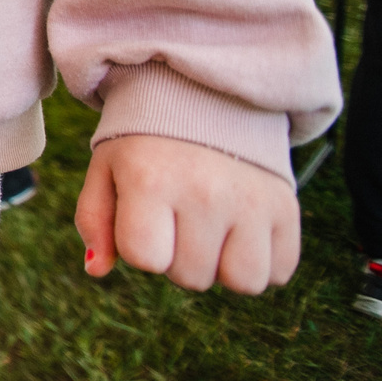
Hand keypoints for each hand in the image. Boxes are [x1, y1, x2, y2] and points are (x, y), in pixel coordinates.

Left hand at [76, 134, 300, 293]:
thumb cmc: (146, 143)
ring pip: (242, 283)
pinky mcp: (287, 207)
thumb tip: (97, 270)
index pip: (145, 259)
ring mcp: (252, 201)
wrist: (205, 98)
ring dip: (223, 267)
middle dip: (179, 257)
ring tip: (211, 228)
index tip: (145, 216)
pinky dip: (262, 261)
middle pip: (191, 277)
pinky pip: (279, 271)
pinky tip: (242, 229)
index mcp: (151, 180)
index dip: (140, 247)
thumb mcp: (107, 168)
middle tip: (179, 214)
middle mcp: (206, 192)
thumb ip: (94, 220)